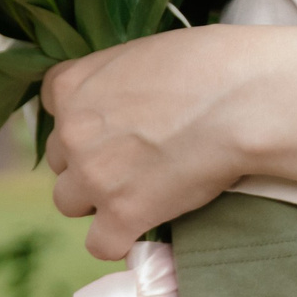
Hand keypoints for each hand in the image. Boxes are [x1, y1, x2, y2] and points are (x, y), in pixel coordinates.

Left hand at [43, 26, 253, 260]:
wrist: (243, 98)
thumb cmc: (207, 63)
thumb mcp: (142, 53)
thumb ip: (113, 81)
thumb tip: (119, 104)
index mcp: (72, 86)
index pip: (53, 106)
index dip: (84, 117)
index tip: (113, 121)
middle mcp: (72, 132)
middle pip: (60, 158)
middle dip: (89, 159)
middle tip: (133, 156)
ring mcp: (94, 177)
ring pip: (69, 202)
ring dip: (97, 199)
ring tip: (138, 190)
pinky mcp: (122, 215)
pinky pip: (101, 243)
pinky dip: (120, 239)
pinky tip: (143, 226)